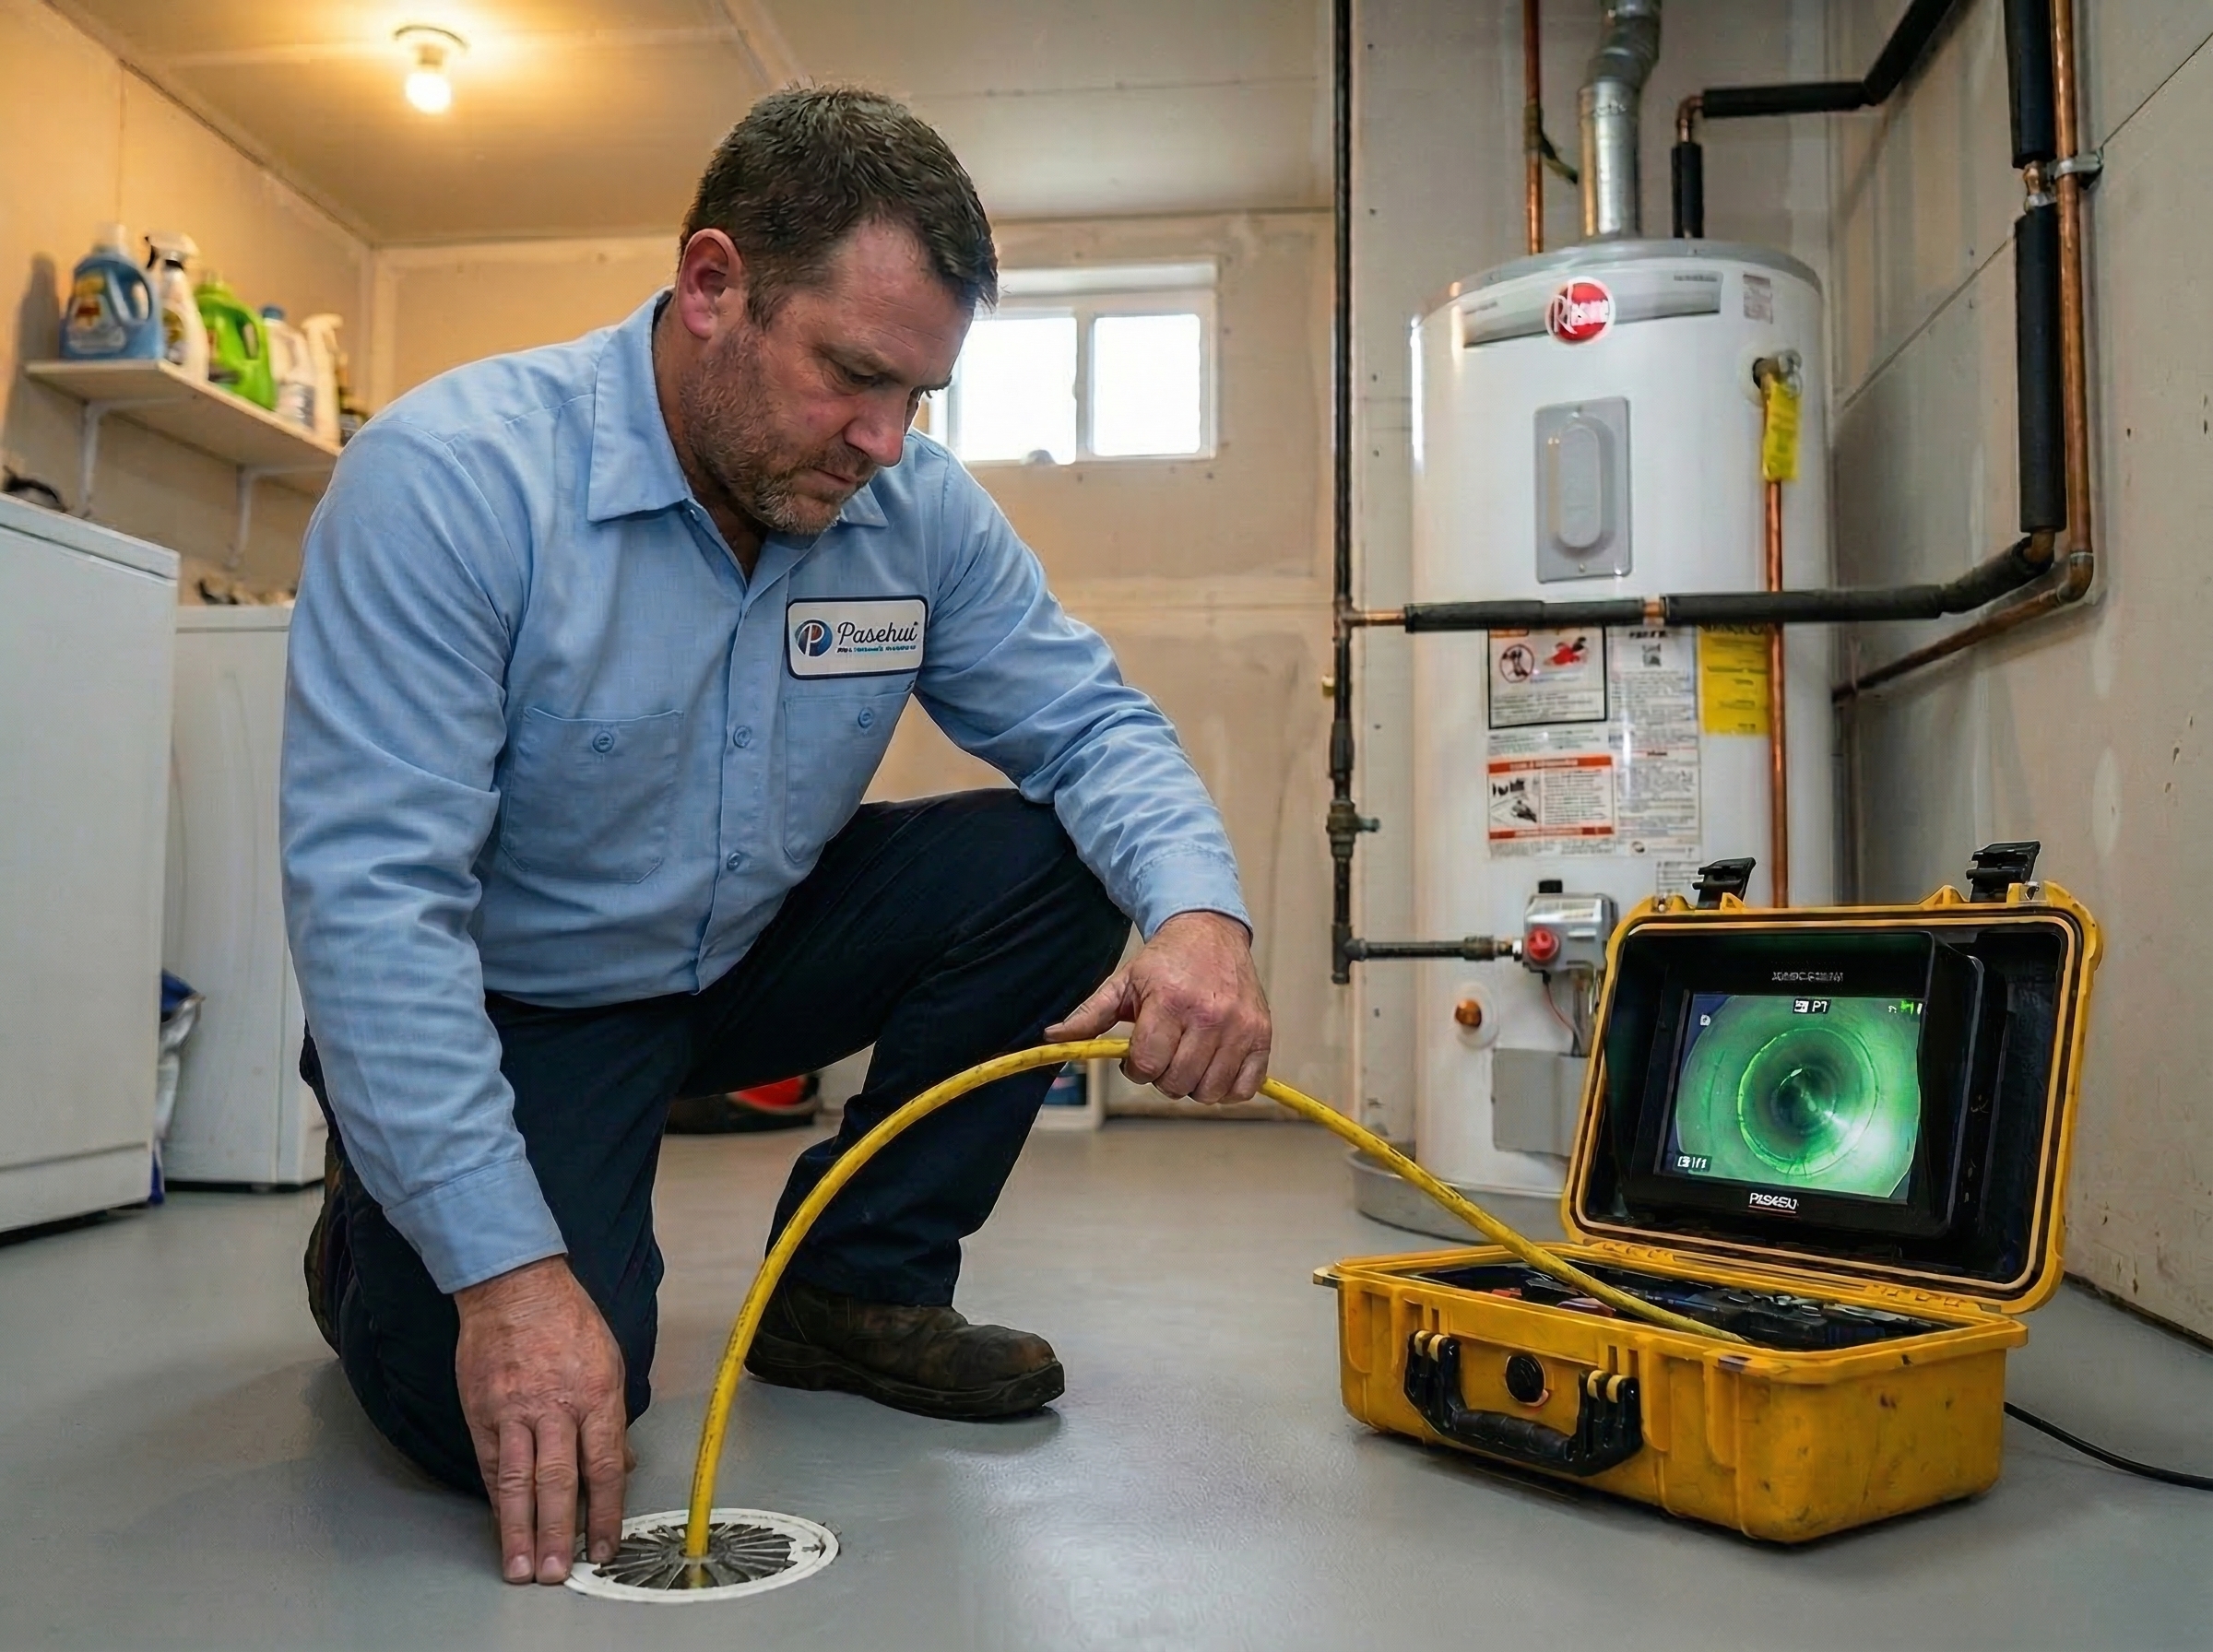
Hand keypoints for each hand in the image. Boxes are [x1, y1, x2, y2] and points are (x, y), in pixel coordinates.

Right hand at [454, 1256, 627, 1583]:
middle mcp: (556, 1407)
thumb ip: (614, 1418)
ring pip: (519, 1481)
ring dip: (520, 1530)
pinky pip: (493, 1463)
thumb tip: (622, 1466)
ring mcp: (515, 1410)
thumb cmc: (569, 1321)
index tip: (605, 1547)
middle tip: (557, 1573)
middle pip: (559, 1482)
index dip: (605, 1513)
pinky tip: (502, 1524)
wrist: (515, 1286)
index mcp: (598, 1394)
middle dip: (559, 1534)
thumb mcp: (611, 1362)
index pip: (604, 1467)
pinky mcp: (483, 1411)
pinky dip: (498, 1498)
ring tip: (521, 1566)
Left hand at [1046, 910, 1271, 1102]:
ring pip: (1209, 1092)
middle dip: (1162, 1076)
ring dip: (1192, 1085)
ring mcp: (1240, 1027)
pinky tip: (1213, 1067)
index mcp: (1170, 1001)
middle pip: (1177, 1083)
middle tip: (1163, 1053)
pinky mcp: (1262, 1035)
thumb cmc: (1165, 961)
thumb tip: (1052, 1039)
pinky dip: (1227, 1088)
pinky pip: (1244, 1088)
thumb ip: (1090, 1015)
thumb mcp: (1123, 982)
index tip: (1138, 1056)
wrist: (1210, 931)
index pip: (1148, 1065)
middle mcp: (1209, 1015)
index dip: (1136, 1068)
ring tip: (1187, 1058)